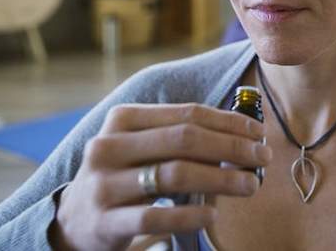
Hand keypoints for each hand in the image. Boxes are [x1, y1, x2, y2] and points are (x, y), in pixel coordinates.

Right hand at [50, 103, 271, 250]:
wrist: (73, 221)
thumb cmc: (124, 175)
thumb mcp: (142, 146)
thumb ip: (182, 135)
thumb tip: (246, 132)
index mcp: (123, 119)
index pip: (188, 114)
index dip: (229, 121)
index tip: (260, 132)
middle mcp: (109, 147)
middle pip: (185, 140)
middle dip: (232, 147)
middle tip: (262, 158)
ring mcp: (104, 184)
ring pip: (175, 175)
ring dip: (221, 179)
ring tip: (250, 185)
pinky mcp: (105, 222)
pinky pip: (156, 216)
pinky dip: (190, 214)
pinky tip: (212, 215)